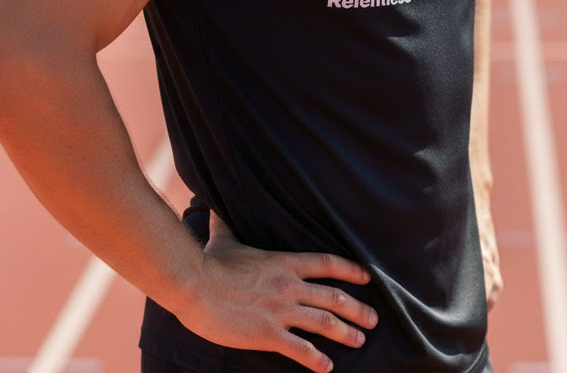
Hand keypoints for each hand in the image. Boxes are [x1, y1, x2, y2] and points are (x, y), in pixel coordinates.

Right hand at [176, 212, 377, 372]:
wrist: (194, 285)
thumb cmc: (208, 263)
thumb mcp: (223, 240)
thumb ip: (225, 226)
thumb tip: (214, 209)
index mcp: (283, 263)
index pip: (326, 264)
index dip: (350, 271)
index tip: (367, 278)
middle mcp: (288, 287)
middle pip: (334, 297)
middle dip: (357, 309)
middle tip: (373, 319)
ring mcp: (280, 311)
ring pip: (325, 322)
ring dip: (346, 333)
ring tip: (360, 340)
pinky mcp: (267, 334)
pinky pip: (300, 349)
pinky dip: (316, 360)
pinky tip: (326, 367)